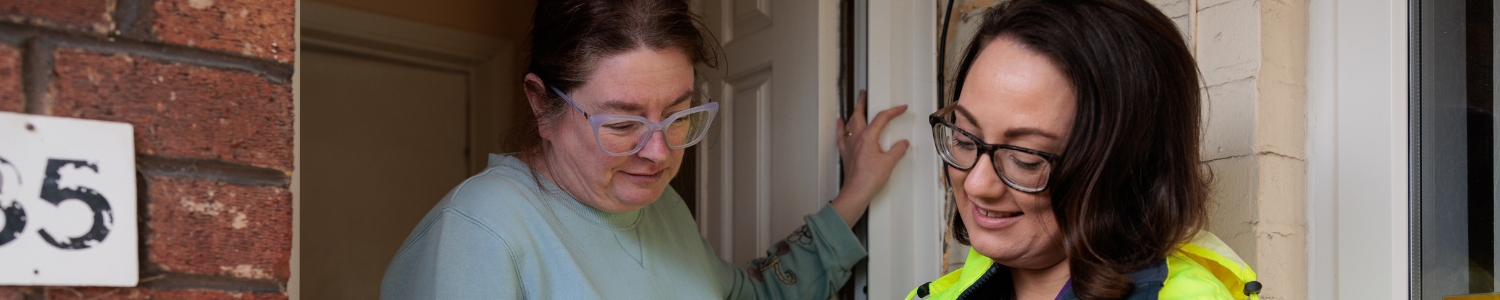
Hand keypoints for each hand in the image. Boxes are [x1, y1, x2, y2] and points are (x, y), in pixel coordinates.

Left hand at [832, 90, 909, 226]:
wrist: (856, 191)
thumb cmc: (870, 178)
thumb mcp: (889, 163)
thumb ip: (897, 150)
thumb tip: (903, 144)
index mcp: (868, 136)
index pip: (882, 118)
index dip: (893, 111)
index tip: (901, 108)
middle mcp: (857, 138)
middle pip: (859, 114)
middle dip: (862, 103)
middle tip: (863, 93)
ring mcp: (849, 145)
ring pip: (850, 123)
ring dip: (853, 113)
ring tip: (855, 106)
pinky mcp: (846, 153)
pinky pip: (841, 136)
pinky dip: (841, 127)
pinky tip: (840, 123)